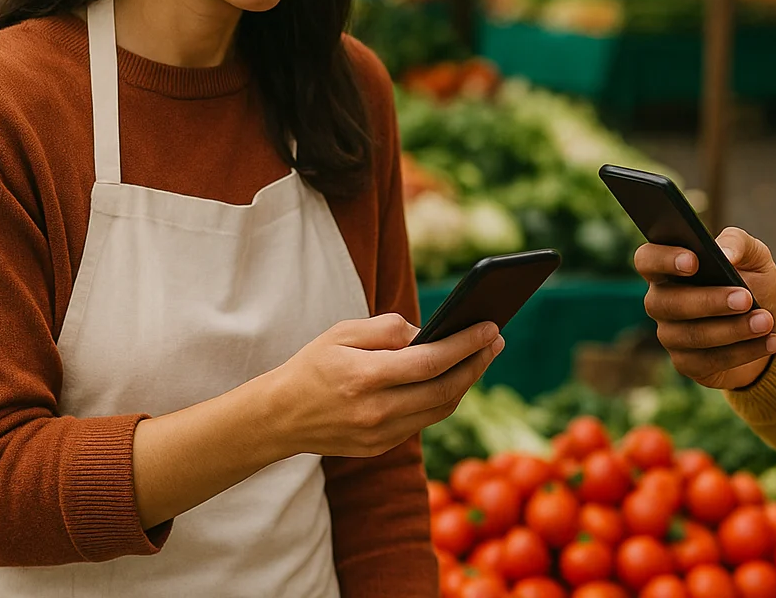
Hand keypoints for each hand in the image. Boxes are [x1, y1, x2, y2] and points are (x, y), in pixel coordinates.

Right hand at [267, 313, 502, 459]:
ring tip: (481, 356)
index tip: (490, 327)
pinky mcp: (380, 447)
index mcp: (364, 377)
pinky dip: (443, 399)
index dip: (466, 344)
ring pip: (440, 410)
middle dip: (477, 363)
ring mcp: (379, 435)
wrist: (279, 417)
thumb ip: (388, 328)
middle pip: (445, 390)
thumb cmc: (313, 366)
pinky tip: (454, 378)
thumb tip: (429, 333)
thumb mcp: (342, 333)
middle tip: (496, 340)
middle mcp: (376, 411)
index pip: (430, 362)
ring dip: (466, 382)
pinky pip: (423, 422)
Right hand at [635, 228, 775, 390]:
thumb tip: (725, 254)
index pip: (647, 259)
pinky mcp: (687, 364)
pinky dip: (744, 352)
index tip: (693, 261)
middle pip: (667, 302)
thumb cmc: (751, 281)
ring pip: (692, 335)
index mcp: (669, 267)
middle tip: (746, 298)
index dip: (663, 260)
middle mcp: (661, 301)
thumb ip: (738, 243)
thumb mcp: (753, 256)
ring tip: (764, 321)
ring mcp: (671, 335)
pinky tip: (770, 341)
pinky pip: (710, 361)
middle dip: (708, 301)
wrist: (766, 324)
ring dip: (733, 329)